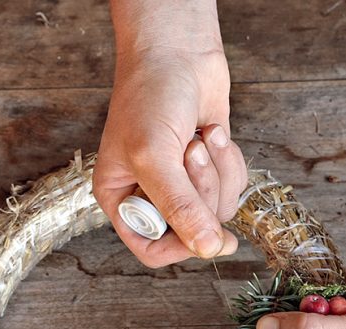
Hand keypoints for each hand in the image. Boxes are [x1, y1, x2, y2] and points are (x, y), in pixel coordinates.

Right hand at [93, 0, 246, 267]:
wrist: (178, 50)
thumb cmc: (149, 96)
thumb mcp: (154, 157)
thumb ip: (180, 207)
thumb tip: (206, 249)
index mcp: (122, 200)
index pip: (151, 250)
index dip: (177, 248)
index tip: (201, 235)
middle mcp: (152, 197)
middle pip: (191, 230)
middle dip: (200, 192)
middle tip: (190, 154)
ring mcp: (184, 184)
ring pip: (217, 210)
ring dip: (217, 173)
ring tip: (199, 139)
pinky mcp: (210, 169)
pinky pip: (233, 188)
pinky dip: (230, 162)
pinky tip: (213, 133)